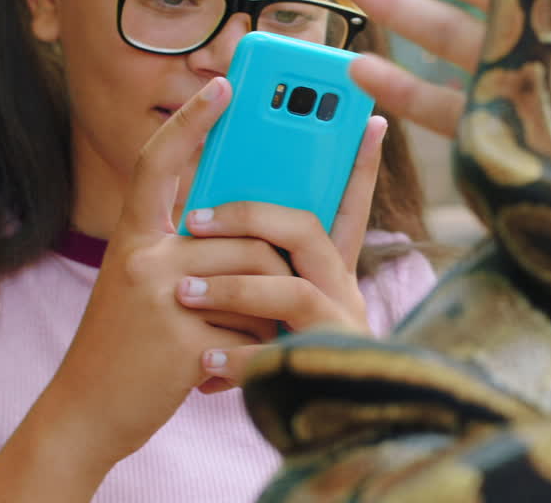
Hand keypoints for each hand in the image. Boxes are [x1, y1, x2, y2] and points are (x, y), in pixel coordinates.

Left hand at [177, 114, 387, 392]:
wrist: (301, 433)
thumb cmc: (269, 357)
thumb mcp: (266, 303)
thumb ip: (257, 257)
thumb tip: (203, 205)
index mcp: (329, 267)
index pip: (347, 202)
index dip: (357, 160)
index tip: (368, 117)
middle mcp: (343, 289)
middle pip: (308, 230)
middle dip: (249, 215)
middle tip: (193, 218)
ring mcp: (339, 327)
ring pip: (290, 287)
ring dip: (232, 287)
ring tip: (182, 294)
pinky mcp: (325, 367)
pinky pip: (280, 350)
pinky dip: (238, 358)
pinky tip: (203, 365)